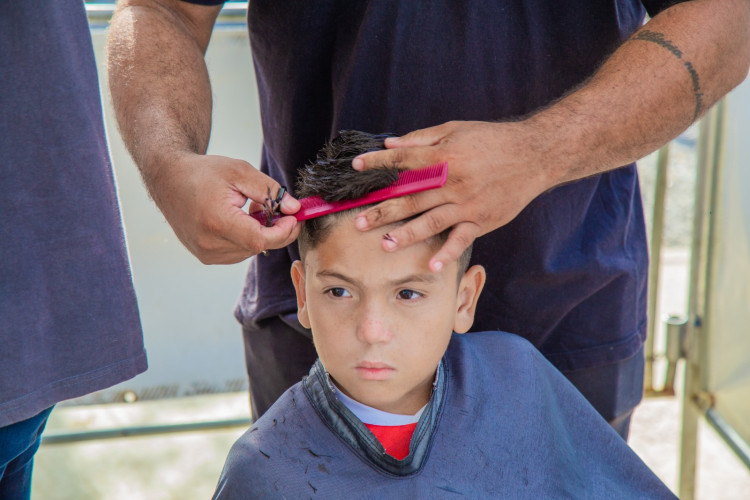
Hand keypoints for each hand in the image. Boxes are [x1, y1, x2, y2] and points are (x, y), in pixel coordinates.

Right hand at [149, 152, 301, 263]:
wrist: (168, 179)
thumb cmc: (203, 173)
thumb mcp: (239, 172)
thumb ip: (269, 191)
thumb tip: (294, 209)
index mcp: (217, 222)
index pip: (260, 240)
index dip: (283, 231)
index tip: (293, 217)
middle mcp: (209, 244)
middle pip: (258, 246)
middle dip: (274, 229)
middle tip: (274, 206)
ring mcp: (206, 253)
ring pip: (250, 250)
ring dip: (259, 232)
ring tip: (250, 208)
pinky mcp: (206, 256)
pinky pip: (238, 252)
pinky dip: (246, 237)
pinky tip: (239, 219)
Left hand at [351, 120, 557, 271]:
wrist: (534, 154)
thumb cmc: (492, 139)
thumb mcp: (455, 130)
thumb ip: (422, 139)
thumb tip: (390, 143)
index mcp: (444, 157)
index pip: (404, 161)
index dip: (379, 163)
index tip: (356, 167)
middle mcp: (453, 182)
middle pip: (411, 198)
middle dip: (382, 210)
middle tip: (358, 222)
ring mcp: (467, 204)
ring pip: (431, 221)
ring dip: (406, 234)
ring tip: (384, 244)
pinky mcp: (482, 220)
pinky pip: (461, 239)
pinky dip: (447, 252)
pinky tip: (431, 265)